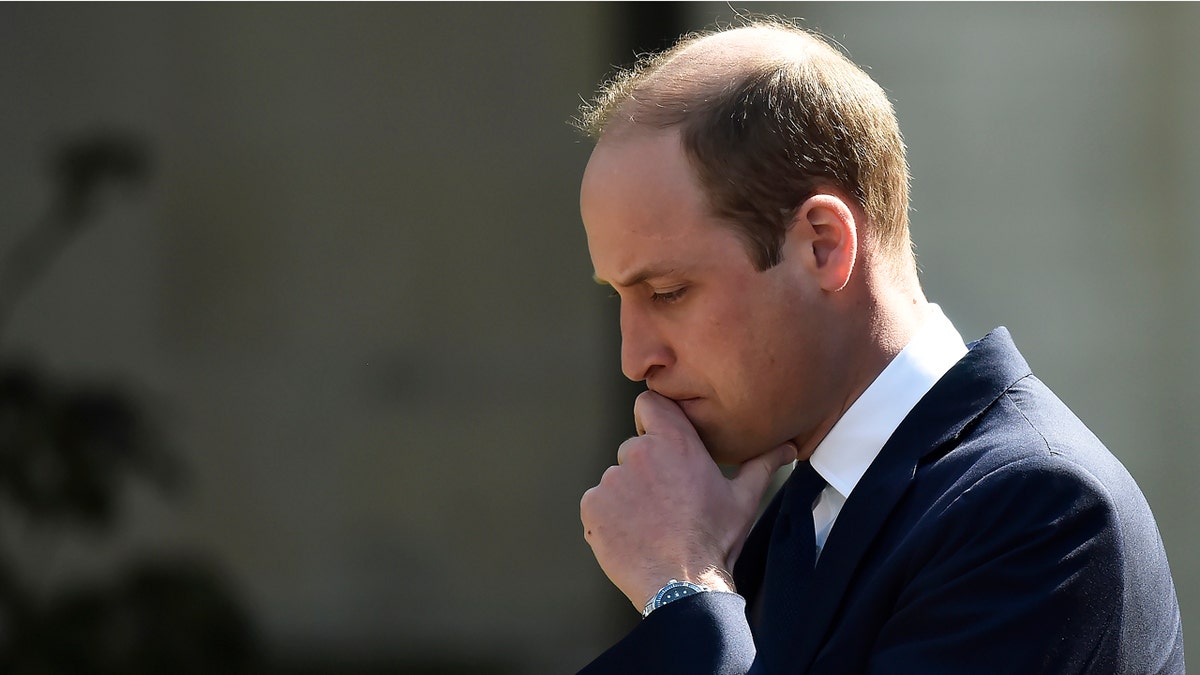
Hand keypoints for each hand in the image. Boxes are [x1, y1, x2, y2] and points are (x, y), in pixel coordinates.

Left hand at [580, 390, 797, 611]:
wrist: (682, 584)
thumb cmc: (715, 540)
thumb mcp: (744, 499)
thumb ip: (762, 464)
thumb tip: (788, 447)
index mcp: (676, 443)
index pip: (648, 403)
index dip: (652, 419)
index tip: (660, 439)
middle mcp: (639, 453)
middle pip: (634, 448)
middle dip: (646, 470)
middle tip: (665, 502)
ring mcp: (612, 479)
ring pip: (616, 479)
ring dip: (628, 496)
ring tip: (651, 525)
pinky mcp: (592, 505)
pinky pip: (597, 504)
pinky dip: (609, 517)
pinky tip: (632, 536)